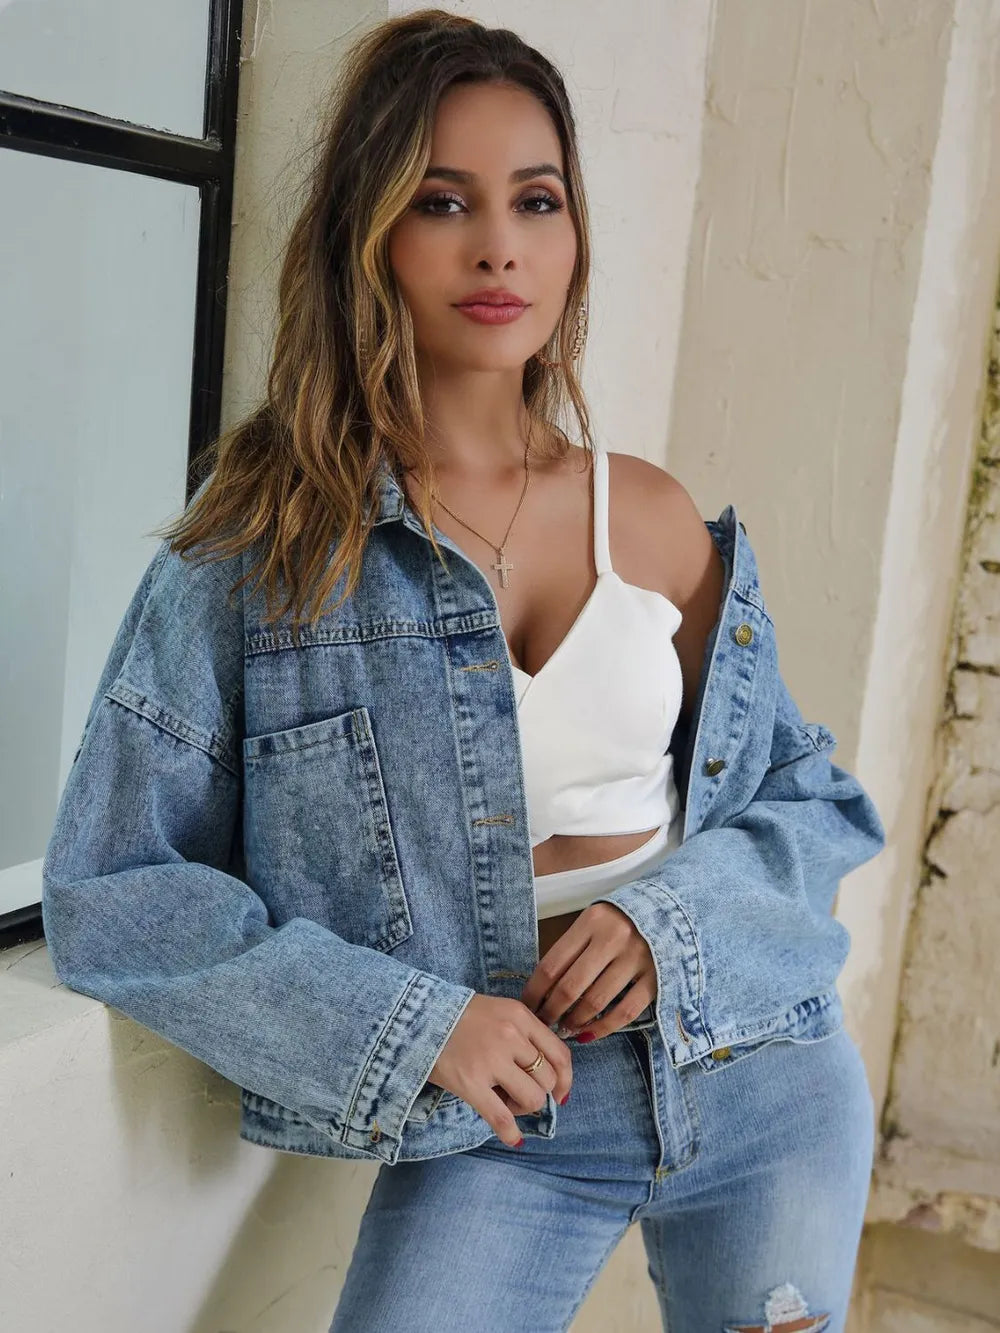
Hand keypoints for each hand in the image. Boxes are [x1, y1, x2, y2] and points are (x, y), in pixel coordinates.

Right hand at [427, 994, 572, 1146]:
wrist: (418, 1018)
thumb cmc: (459, 1016)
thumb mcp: (499, 1011)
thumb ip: (523, 1033)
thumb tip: (548, 1071)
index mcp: (520, 1016)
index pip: (560, 1053)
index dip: (565, 1079)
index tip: (559, 1093)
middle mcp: (511, 1036)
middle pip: (548, 1079)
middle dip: (539, 1094)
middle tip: (520, 1094)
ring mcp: (491, 1060)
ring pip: (532, 1098)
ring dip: (523, 1108)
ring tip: (506, 1102)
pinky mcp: (471, 1083)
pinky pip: (501, 1117)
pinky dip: (510, 1132)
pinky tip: (512, 1137)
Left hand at [519, 902, 656, 1041]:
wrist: (671, 909)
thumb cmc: (621, 919)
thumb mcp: (593, 921)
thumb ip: (572, 948)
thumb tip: (544, 988)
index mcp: (591, 922)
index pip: (552, 964)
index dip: (534, 992)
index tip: (527, 1006)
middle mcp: (612, 938)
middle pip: (571, 986)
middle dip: (551, 1011)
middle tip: (543, 1023)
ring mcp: (636, 959)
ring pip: (596, 1001)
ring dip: (574, 1021)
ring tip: (565, 1029)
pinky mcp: (656, 978)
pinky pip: (625, 1011)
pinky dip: (603, 1028)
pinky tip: (589, 1034)